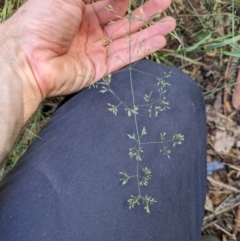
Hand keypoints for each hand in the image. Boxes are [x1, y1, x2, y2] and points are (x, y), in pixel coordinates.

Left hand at [1, 0, 174, 98]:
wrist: (28, 59)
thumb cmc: (42, 20)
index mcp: (78, 10)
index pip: (109, 1)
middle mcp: (89, 30)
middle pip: (123, 18)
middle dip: (145, 10)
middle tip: (165, 2)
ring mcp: (95, 50)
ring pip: (128, 38)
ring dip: (149, 30)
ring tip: (171, 22)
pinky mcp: (100, 69)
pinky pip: (125, 57)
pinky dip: (144, 49)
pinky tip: (161, 40)